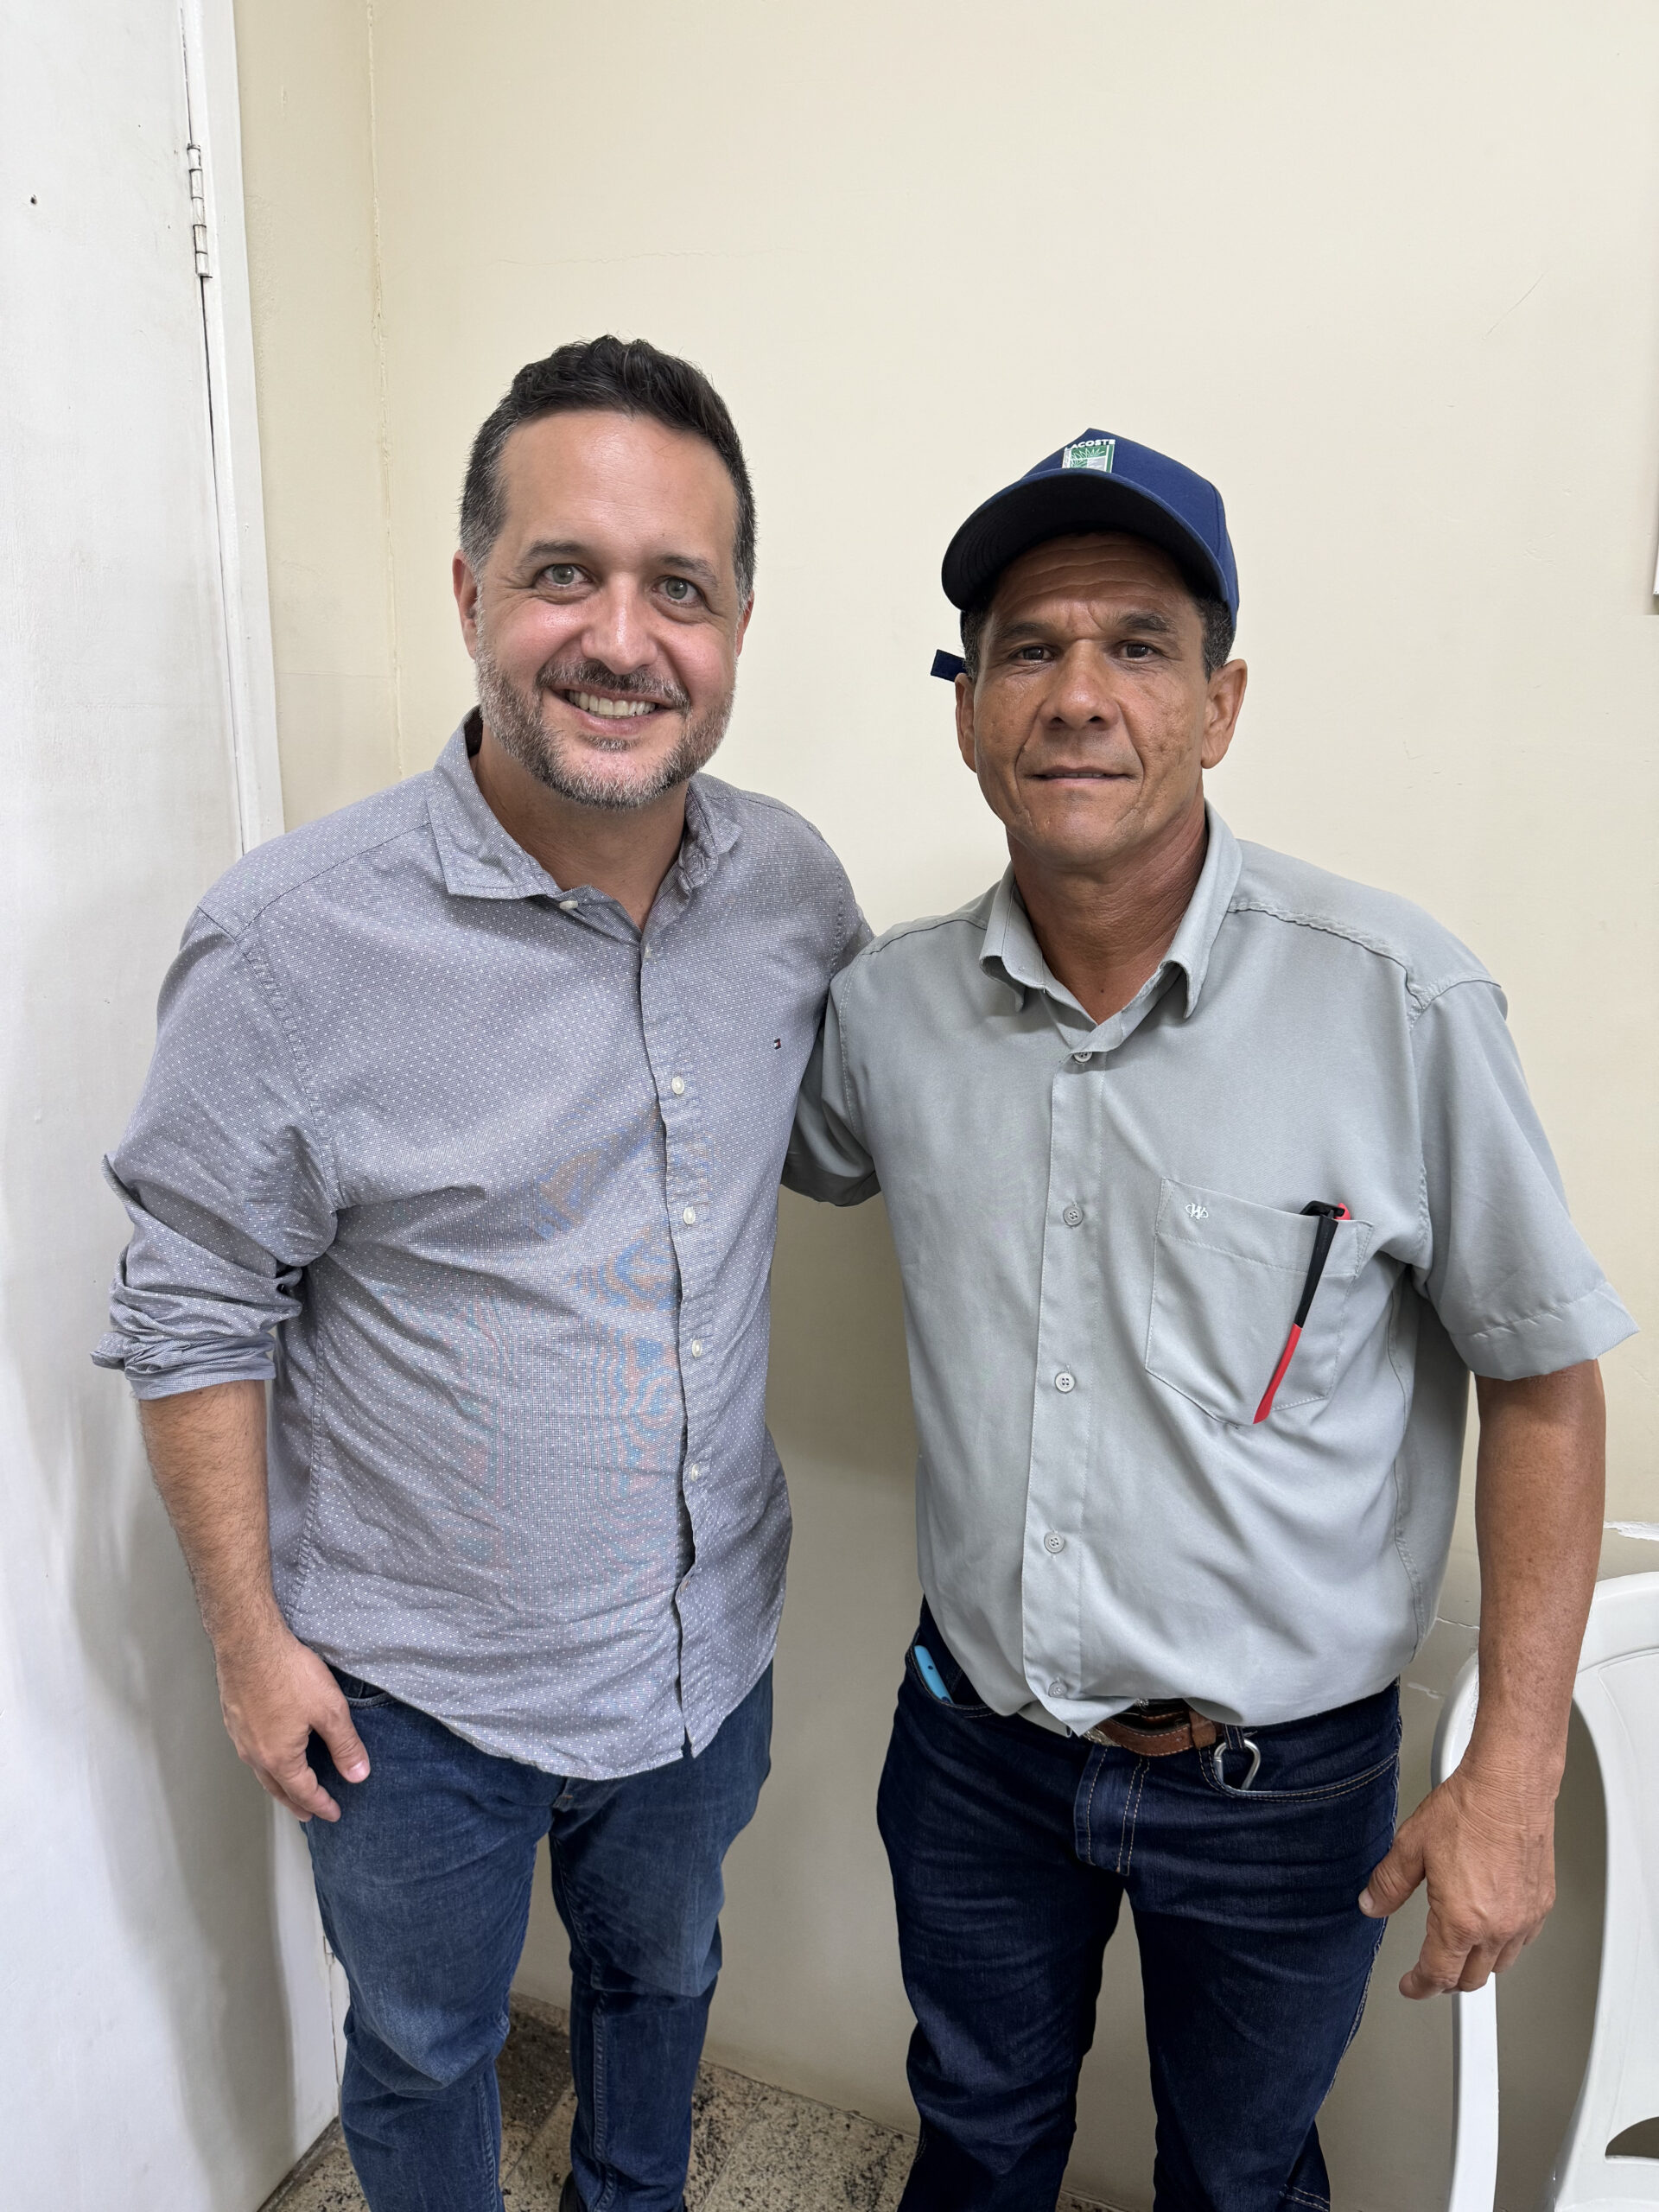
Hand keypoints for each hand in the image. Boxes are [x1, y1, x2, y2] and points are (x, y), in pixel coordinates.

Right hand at [214, 1615, 370, 1821]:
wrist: (248, 1643)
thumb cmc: (289, 1674)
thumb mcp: (330, 1710)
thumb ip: (345, 1745)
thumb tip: (358, 1776)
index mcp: (279, 1758)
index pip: (304, 1792)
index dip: (321, 1804)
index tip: (334, 1814)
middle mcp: (254, 1754)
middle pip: (277, 1788)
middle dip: (297, 1803)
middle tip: (309, 1813)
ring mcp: (240, 1737)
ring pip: (261, 1772)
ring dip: (278, 1784)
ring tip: (290, 1788)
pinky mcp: (233, 1718)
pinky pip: (250, 1752)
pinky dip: (265, 1764)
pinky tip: (270, 1753)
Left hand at [1359, 1762, 1554, 1996]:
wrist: (1509, 1787)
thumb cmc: (1468, 1810)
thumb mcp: (1411, 1846)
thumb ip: (1388, 1883)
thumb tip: (1371, 1905)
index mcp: (1461, 1920)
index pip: (1438, 1974)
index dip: (1419, 1986)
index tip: (1411, 1986)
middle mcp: (1497, 1927)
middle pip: (1471, 1978)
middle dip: (1447, 1981)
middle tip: (1431, 1972)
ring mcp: (1524, 1918)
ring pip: (1500, 1964)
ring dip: (1478, 1966)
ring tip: (1459, 1953)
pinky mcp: (1542, 1904)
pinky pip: (1523, 1941)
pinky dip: (1504, 1945)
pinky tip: (1492, 1929)